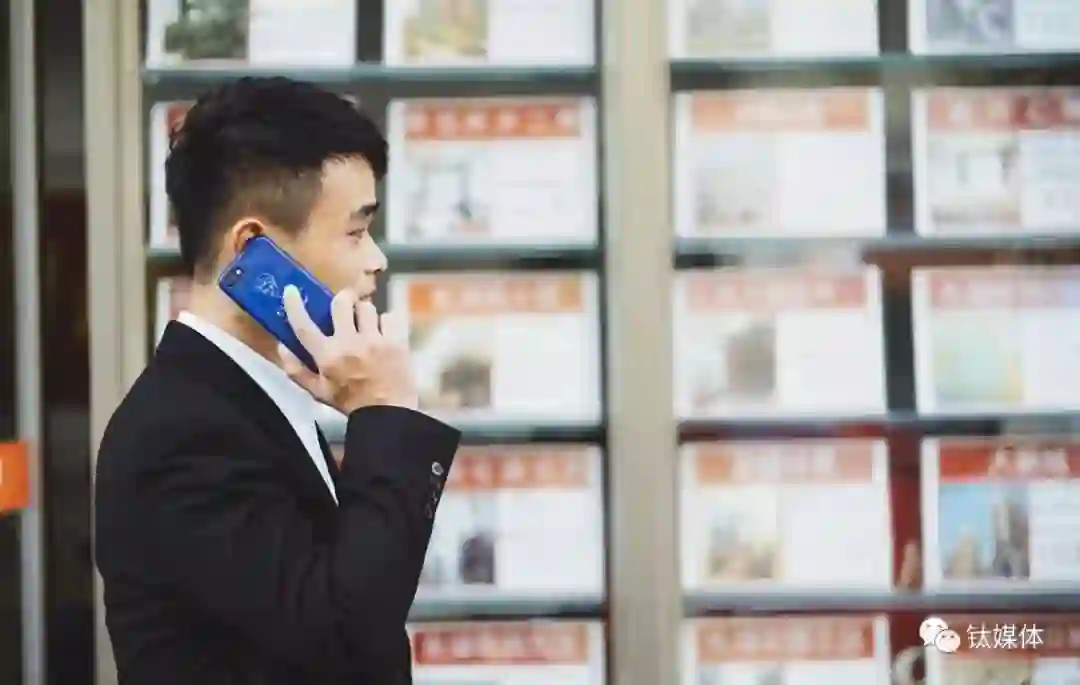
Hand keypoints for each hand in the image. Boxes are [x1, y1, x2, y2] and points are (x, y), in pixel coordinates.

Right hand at [279, 285, 417, 413]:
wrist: (387, 413)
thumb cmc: (349, 402)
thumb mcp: (318, 392)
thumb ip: (297, 370)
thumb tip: (281, 346)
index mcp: (327, 356)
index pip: (304, 325)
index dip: (295, 305)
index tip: (292, 290)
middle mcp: (349, 344)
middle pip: (341, 303)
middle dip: (342, 301)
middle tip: (345, 307)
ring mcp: (375, 341)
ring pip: (367, 308)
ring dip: (365, 314)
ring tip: (367, 325)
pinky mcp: (396, 342)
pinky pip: (390, 317)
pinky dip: (387, 323)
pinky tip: (385, 334)